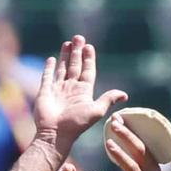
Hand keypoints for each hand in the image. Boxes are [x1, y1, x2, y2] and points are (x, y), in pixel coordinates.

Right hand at [34, 35, 126, 155]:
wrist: (55, 133)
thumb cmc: (76, 123)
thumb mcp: (96, 111)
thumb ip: (108, 99)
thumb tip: (125, 95)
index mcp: (84, 91)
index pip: (88, 70)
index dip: (89, 58)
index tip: (89, 46)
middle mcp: (71, 88)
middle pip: (75, 66)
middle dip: (77, 52)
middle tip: (78, 37)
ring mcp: (58, 89)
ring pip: (62, 68)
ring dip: (65, 56)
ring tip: (67, 43)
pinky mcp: (45, 91)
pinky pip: (47, 76)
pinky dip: (49, 67)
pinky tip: (52, 59)